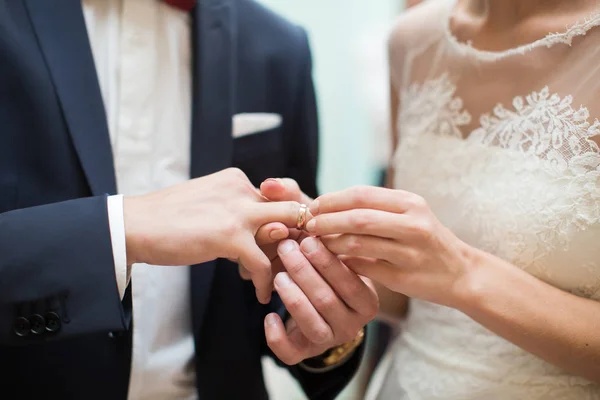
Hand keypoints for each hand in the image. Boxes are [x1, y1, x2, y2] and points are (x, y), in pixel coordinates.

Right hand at [123, 168, 302, 302]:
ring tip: (274, 280)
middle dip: (296, 237)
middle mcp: (241, 189)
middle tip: (293, 262)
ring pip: (284, 233)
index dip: (285, 223)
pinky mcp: (229, 236)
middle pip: (290, 210)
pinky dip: (265, 282)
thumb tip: (259, 233)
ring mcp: (237, 211)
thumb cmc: (167, 220)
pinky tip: (260, 295)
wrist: (134, 226)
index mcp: (236, 179)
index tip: (284, 245)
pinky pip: (262, 263)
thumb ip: (235, 212)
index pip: (278, 198)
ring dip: (284, 261)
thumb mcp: (208, 204)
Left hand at [264, 237, 377, 364]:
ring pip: (311, 324)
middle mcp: (352, 325)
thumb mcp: (336, 256)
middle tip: (286, 249)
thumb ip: (324, 237)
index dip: (327, 262)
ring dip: (293, 298)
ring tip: (278, 276)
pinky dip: (277, 336)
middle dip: (304, 273)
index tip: (307, 240)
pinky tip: (269, 315)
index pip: (349, 283)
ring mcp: (329, 340)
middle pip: (327, 301)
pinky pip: (290, 353)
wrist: (329, 312)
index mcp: (367, 302)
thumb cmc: (332, 274)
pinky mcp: (305, 352)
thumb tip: (299, 213)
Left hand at [307, 186, 474, 307]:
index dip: (332, 200)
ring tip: (317, 244)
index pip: (361, 194)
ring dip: (332, 242)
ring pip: (359, 242)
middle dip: (327, 220)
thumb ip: (374, 209)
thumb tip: (328, 206)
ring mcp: (409, 251)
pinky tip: (333, 262)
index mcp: (410, 203)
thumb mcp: (407, 215)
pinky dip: (344, 262)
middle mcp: (413, 224)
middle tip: (309, 225)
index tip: (313, 206)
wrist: (460, 272)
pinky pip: (364, 267)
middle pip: (358, 217)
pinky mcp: (403, 276)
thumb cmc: (424, 240)